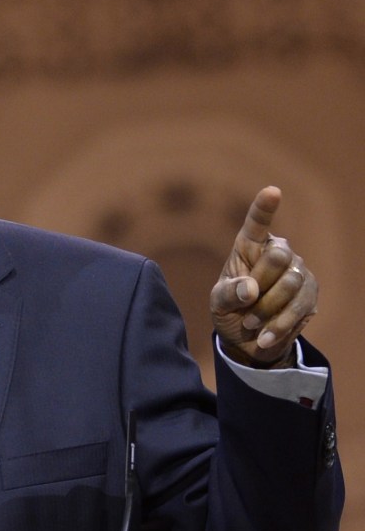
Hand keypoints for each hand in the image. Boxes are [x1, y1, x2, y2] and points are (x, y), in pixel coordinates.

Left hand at [210, 186, 317, 368]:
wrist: (248, 339)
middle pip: (279, 257)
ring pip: (291, 284)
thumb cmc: (230, 310)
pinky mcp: (311, 294)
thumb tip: (250, 289)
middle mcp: (278, 253)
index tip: (272, 191)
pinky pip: (300, 307)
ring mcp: (298, 272)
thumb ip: (229, 294)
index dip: (264, 208)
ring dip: (267, 310)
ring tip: (251, 323)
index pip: (256, 224)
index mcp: (249, 248)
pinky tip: (264, 336)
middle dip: (260, 286)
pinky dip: (279, 325)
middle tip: (246, 305)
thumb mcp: (219, 303)